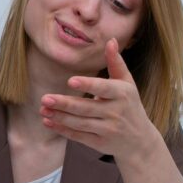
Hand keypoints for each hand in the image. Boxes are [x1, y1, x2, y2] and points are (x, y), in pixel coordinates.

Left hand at [39, 38, 156, 161]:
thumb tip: (111, 40)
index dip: (88, 85)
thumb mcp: (127, 83)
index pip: (104, 88)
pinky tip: (48, 122)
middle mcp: (116, 112)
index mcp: (122, 94)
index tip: (70, 81)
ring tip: (43, 109)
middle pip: (86, 108)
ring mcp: (108, 129)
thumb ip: (116, 63)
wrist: (140, 139)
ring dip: (60, 117)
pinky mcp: (100, 143)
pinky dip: (62, 130)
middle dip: (64, 103)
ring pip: (80, 123)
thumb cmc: (130, 105)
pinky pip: (79, 136)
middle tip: (45, 98)